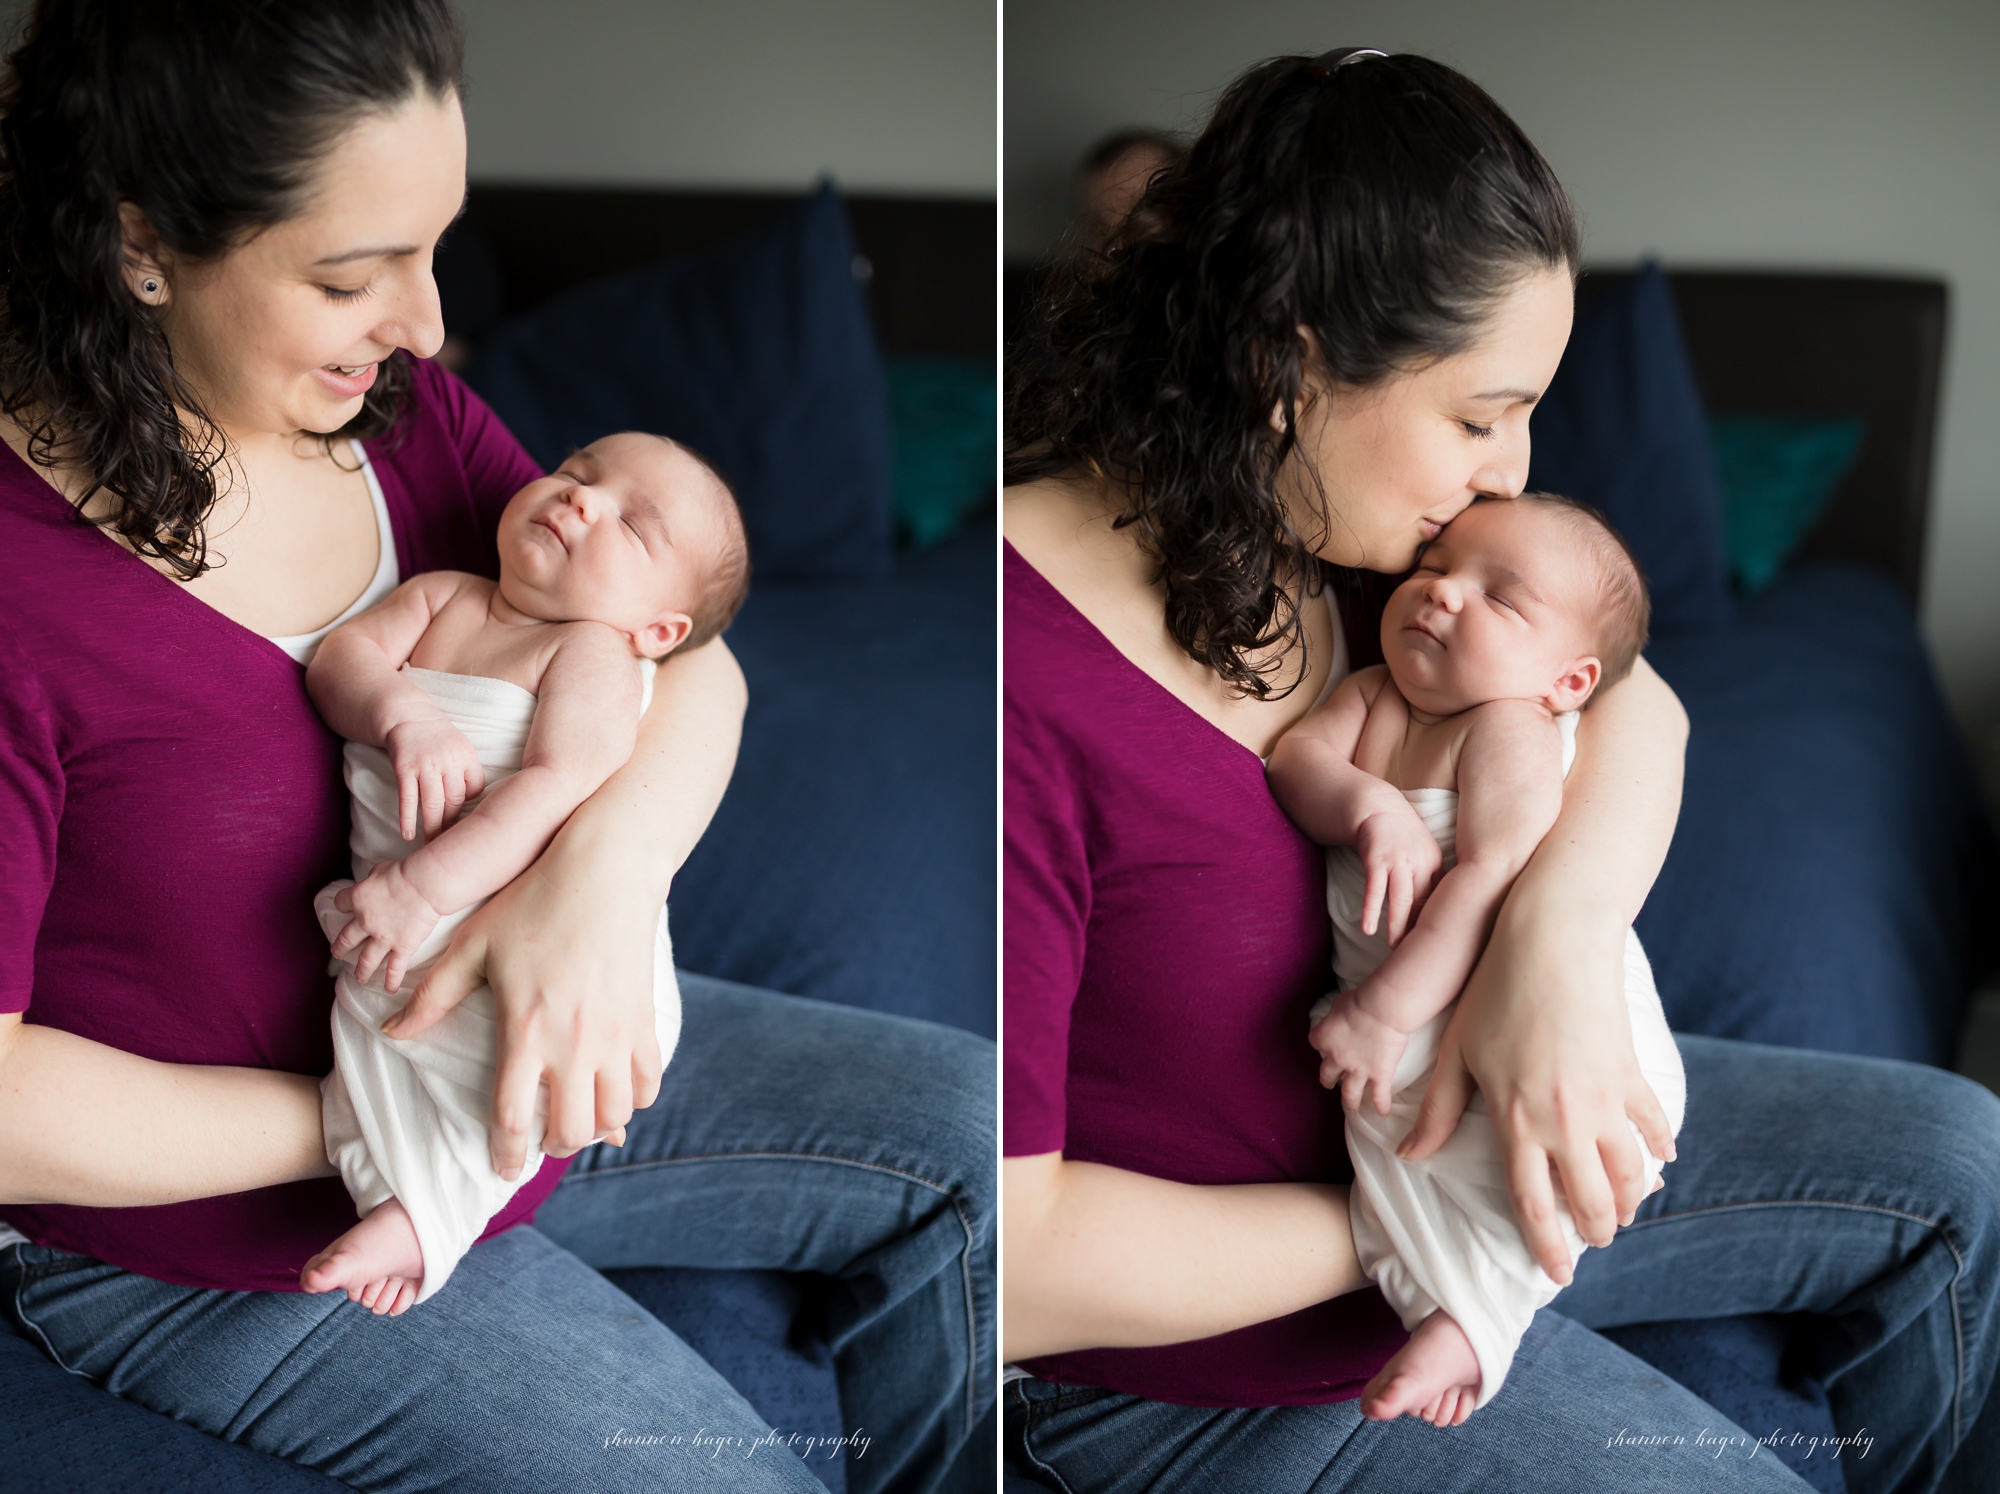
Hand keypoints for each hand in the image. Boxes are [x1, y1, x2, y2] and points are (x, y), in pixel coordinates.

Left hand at [331, 862, 442, 994]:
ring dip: (361, 970)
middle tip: (338, 953)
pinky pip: (394, 969)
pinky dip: (391, 980)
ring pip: (366, 960)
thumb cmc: (404, 873)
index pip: (341, 903)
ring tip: (359, 977)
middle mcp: (365, 922)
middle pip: (346, 939)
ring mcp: (383, 938)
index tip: (343, 907)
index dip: (341, 904)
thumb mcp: (380, 869)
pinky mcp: (402, 948)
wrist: (424, 885)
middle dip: (340, 948)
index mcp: (358, 900)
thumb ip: (372, 880)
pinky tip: (389, 989)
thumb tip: (373, 883)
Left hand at [382, 858, 661, 1179]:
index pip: (513, 1117)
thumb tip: (392, 1031)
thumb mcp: (475, 943)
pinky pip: (648, 1085)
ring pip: (614, 1115)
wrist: (607, 868)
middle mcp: (575, 1043)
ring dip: (595, 1128)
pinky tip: (614, 1090)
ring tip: (578, 1118)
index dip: (505, 1153)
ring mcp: (616, 1035)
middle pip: (570, 1130)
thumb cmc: (534, 900)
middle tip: (541, 1140)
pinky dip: (633, 1100)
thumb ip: (434, 994)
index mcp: (526, 1029)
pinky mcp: (644, 1022)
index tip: (502, 1168)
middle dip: (553, 1146)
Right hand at [384, 717, 485, 840]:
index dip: (471, 805)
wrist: (408, 715)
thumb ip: (467, 771)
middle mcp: (448, 761)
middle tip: (450, 845)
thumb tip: (472, 802)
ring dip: (433, 828)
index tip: (467, 821)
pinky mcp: (404, 769)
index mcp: (466, 756)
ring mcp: (425, 765)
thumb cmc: (438, 737)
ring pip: (433, 804)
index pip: (476, 788)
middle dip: (453, 825)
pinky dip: (408, 818)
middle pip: (455, 800)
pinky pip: (408, 798)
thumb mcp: (460, 747)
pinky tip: (408, 835)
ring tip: (431, 846)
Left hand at [1310, 989, 1409, 1115]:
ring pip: (1349, 1093)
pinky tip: (1383, 1112)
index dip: (1322, 1044)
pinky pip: (1379, 1096)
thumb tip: (1340, 1016)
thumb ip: (1335, 1014)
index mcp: (1324, 1038)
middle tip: (1330, 1083)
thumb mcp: (1339, 1002)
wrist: (1382, 1010)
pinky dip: (1381, 1106)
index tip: (1328, 1043)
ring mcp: (1358, 1070)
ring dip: (1349, 1101)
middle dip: (1328, 1079)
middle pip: (1327, 1073)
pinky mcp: (1379, 1076)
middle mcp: (1337, 1058)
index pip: (1316, 1043)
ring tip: (1351, 1106)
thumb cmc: (1361, 1001)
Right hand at [1354, 803, 1442, 945]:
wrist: (1376, 806)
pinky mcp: (1376, 858)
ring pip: (1401, 899)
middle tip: (1414, 953)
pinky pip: (1374, 889)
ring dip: (1397, 925)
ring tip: (1394, 947)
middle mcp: (1420, 862)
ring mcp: (1398, 860)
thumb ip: (1429, 876)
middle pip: (1422, 903)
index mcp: (1435, 862)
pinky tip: (1367, 928)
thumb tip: (1432, 908)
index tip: (1430, 942)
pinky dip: (1371, 910)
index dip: (1434, 922)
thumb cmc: (1400, 834)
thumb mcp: (1423, 852)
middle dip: (1418, 930)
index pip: (1437, 900)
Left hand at [1398, 914, 1674, 1285]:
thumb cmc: (1495, 992)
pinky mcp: (1633, 1075)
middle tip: (1591, 1244)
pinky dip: (1660, 1148)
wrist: (1554, 941)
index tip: (1556, 1274)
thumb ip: (1439, 1110)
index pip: (1533, 1204)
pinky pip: (1654, 1126)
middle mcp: (1568, 1122)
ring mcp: (1607, 1101)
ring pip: (1628, 1174)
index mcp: (1518, 1122)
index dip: (1545, 1246)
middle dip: (1592, 1233)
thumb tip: (1410, 1155)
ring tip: (1619, 1214)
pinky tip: (1662, 1161)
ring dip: (1626, 1201)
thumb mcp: (1457, 1052)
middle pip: (1589, 1202)